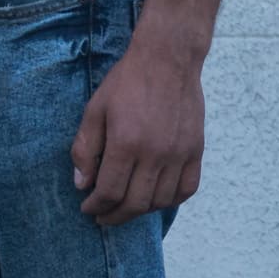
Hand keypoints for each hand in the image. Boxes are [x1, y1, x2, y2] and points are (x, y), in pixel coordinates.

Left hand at [71, 40, 205, 226]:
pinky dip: (170, 201)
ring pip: (161, 201)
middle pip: (136, 202)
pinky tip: (155, 200)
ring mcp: (180, 154)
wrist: (167, 61)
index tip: (87, 207)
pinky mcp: (196, 151)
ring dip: (141, 211)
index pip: (110, 191)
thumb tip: (82, 184)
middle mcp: (156, 154)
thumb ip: (85, 149)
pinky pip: (187, 189)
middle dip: (115, 215)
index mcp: (126, 143)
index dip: (96, 206)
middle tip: (102, 217)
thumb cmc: (125, 84)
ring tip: (124, 208)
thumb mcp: (94, 111)